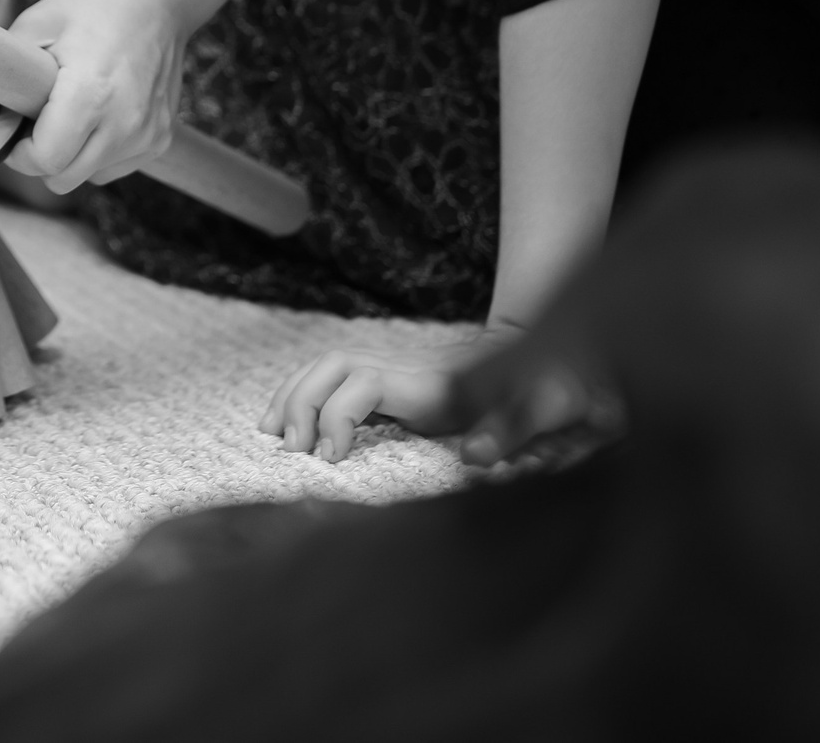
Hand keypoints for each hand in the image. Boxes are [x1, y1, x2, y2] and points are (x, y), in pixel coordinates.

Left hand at [0, 0, 185, 193]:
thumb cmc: (91, 7)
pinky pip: (113, 168)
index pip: (45, 160)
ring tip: (71, 110)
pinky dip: (99, 152)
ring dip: (71, 156)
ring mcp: (148, 134)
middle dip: (41, 158)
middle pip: (63, 179)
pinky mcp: (161, 140)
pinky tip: (99, 113)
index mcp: (91, 93)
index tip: (13, 127)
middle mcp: (126, 122)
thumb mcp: (36, 25)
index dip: (18, 152)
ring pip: (89, 178)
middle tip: (36, 119)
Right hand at [257, 323, 518, 462]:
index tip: (330, 460)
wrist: (549, 359)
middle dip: (300, 402)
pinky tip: (293, 426)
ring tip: (270, 435)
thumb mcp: (540, 408)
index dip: (337, 417)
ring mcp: (396, 369)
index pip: (362, 383)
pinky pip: (334, 379)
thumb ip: (510, 431)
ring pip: (327, 366)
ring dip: (293, 395)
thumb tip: (477, 458)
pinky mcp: (394, 380)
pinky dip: (305, 396)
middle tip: (288, 450)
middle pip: (332, 365)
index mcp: (430, 380)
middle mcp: (405, 366)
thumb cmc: (544, 390)